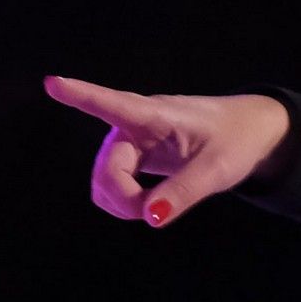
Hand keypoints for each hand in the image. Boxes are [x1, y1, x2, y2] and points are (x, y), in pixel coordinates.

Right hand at [43, 76, 292, 227]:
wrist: (247, 134)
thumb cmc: (236, 142)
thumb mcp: (217, 170)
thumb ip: (183, 192)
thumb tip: (150, 218)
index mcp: (154, 115)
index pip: (112, 104)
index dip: (80, 95)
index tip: (52, 83)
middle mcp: (133, 125)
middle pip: (106, 168)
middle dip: (121, 198)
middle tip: (152, 213)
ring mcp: (131, 141)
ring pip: (104, 180)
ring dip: (122, 202)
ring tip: (157, 206)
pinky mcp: (134, 157)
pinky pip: (112, 185)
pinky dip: (125, 202)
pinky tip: (149, 203)